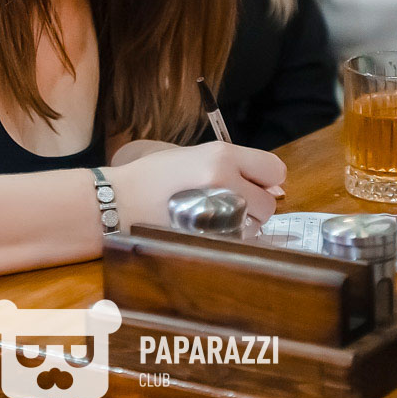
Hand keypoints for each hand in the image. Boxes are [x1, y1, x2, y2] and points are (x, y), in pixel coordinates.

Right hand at [108, 141, 285, 228]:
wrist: (121, 201)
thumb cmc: (155, 175)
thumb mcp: (195, 156)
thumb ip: (235, 166)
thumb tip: (275, 187)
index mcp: (222, 156)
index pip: (275, 169)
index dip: (266, 178)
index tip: (254, 182)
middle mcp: (225, 181)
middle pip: (269, 203)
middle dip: (255, 205)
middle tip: (228, 202)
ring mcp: (218, 213)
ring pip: (255, 226)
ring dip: (244, 224)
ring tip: (213, 216)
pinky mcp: (210, 238)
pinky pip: (237, 241)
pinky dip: (229, 238)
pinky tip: (206, 230)